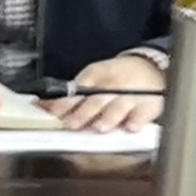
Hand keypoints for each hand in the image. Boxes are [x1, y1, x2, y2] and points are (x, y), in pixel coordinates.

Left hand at [53, 55, 168, 132]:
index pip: (76, 93)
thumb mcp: (94, 78)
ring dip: (108, 117)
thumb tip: (44, 107)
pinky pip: (142, 114)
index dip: (63, 105)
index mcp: (95, 78)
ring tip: (100, 127)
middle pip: (95, 101)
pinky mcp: (147, 106)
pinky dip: (137, 120)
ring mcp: (130, 97)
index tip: (52, 113)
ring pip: (118, 107)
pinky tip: (131, 127)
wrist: (151, 67)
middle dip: (83, 113)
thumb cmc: (118, 77)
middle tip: (72, 124)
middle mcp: (111, 87)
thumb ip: (73, 96)